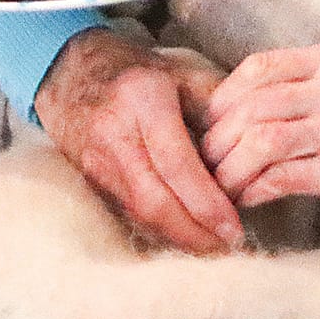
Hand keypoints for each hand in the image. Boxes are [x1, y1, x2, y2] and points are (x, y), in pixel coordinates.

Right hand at [35, 27, 243, 252]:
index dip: (206, 202)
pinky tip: (185, 236)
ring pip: (141, 214)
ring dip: (179, 238)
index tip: (235, 227)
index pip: (176, 164)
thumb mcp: (179, 73)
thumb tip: (253, 143)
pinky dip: (160, 230)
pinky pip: (129, 213)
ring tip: (214, 247)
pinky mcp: (91, 180)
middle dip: (195, 234)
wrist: (66, 72)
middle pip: (155, 200)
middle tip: (229, 247)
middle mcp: (115, 134)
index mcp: (142, 100)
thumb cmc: (133, 70)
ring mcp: (97, 160)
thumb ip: (217, 105)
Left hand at [201, 42, 319, 232]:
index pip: (259, 67)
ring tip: (219, 187)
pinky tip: (245, 202)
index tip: (210, 124)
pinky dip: (254, 190)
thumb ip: (310, 87)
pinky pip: (282, 176)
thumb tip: (241, 106)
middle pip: (252, 104)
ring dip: (230, 168)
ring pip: (260, 140)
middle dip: (217, 138)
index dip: (224, 97)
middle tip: (203, 163)